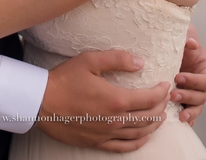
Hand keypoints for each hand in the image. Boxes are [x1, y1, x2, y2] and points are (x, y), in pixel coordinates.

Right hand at [37, 50, 169, 152]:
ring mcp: (106, 133)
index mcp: (116, 100)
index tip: (165, 85)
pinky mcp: (97, 142)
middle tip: (164, 98)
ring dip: (154, 125)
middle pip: (148, 117)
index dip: (161, 92)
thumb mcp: (90, 61)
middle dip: (160, 107)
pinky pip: (124, 146)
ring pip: (139, 133)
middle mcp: (115, 120)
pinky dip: (138, 142)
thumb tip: (140, 62)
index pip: (149, 99)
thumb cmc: (64, 79)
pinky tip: (143, 137)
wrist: (41, 102)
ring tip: (159, 116)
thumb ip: (117, 59)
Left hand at [173, 24, 205, 125]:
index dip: (195, 81)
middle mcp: (203, 84)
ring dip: (189, 111)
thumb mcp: (185, 34)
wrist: (168, 50)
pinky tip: (180, 123)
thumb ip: (189, 36)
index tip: (179, 77)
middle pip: (203, 96)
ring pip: (197, 107)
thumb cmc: (179, 41)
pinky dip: (187, 119)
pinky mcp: (185, 101)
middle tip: (173, 94)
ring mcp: (194, 94)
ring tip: (179, 115)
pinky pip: (189, 113)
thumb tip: (191, 44)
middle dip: (189, 97)